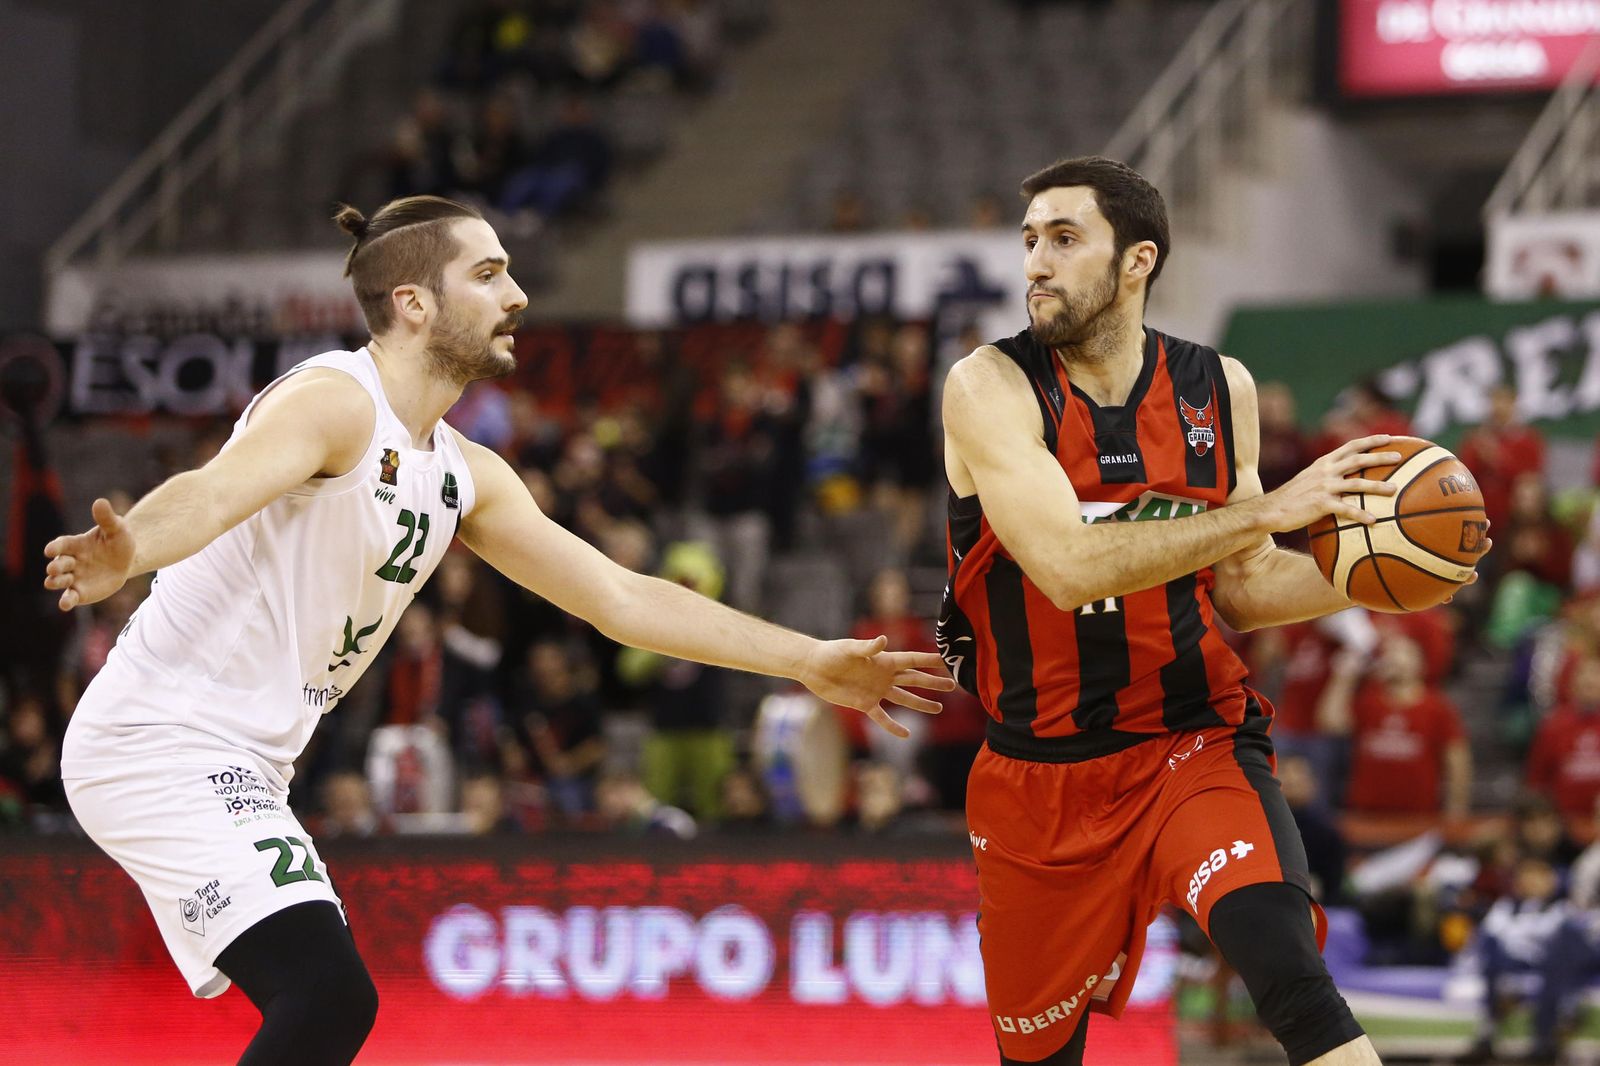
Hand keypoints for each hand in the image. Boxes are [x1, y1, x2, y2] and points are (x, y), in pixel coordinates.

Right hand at [43, 498, 134, 611]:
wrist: (127, 560)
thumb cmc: (118, 541)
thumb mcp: (117, 529)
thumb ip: (107, 518)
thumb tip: (100, 502)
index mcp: (76, 544)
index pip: (61, 545)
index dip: (55, 547)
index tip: (50, 550)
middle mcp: (70, 561)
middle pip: (58, 564)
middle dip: (55, 566)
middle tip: (55, 568)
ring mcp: (74, 578)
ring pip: (58, 581)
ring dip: (56, 582)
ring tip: (58, 582)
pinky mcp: (80, 592)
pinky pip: (70, 597)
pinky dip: (65, 601)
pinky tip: (65, 604)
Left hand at [799, 635, 955, 737]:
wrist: (814, 667)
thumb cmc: (832, 653)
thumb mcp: (850, 648)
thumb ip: (868, 647)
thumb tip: (884, 640)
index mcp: (884, 660)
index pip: (912, 660)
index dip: (930, 660)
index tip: (948, 660)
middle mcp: (884, 676)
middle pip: (914, 679)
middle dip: (933, 682)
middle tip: (952, 685)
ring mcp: (876, 691)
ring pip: (904, 698)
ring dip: (921, 704)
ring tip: (938, 709)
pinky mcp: (864, 704)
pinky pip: (882, 717)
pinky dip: (893, 726)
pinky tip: (906, 734)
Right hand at [1255, 435, 1402, 532]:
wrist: (1271, 510)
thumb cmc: (1291, 498)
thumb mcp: (1308, 479)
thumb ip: (1326, 476)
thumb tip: (1346, 479)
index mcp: (1323, 463)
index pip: (1350, 446)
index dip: (1370, 441)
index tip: (1389, 438)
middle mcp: (1325, 471)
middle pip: (1358, 460)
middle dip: (1380, 457)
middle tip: (1399, 457)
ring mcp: (1323, 487)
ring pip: (1357, 483)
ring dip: (1377, 486)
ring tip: (1394, 490)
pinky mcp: (1321, 504)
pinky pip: (1346, 509)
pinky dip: (1361, 515)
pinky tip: (1373, 521)